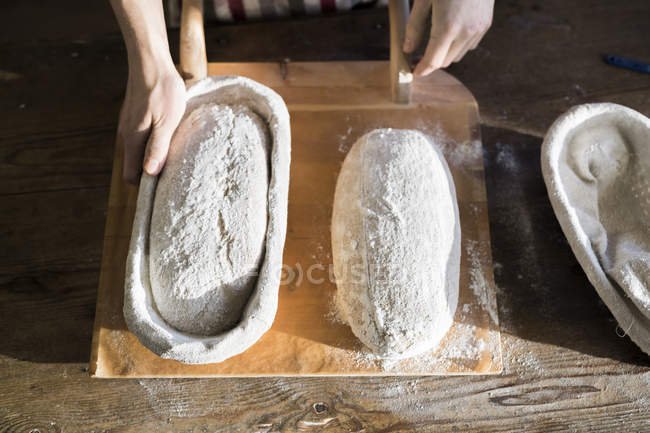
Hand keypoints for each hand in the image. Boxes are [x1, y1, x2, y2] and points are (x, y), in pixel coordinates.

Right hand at [118, 64, 185, 183]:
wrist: (150, 61)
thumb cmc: (162, 90)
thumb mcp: (167, 122)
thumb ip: (158, 148)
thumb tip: (150, 174)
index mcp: (133, 139)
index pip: (131, 175)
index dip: (145, 185)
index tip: (163, 186)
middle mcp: (126, 134)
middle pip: (136, 164)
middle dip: (152, 170)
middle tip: (175, 169)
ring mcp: (129, 124)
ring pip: (139, 150)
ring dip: (154, 154)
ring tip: (174, 150)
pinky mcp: (134, 116)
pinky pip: (141, 137)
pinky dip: (153, 141)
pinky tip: (168, 133)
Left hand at [403, 0, 493, 76]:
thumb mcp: (424, 0)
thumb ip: (414, 26)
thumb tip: (407, 48)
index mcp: (447, 27)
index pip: (433, 61)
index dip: (422, 70)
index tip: (413, 72)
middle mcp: (465, 32)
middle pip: (445, 61)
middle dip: (431, 62)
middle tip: (418, 56)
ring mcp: (478, 29)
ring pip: (458, 55)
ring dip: (444, 54)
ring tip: (433, 42)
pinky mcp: (486, 24)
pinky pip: (469, 45)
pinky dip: (458, 45)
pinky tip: (450, 33)